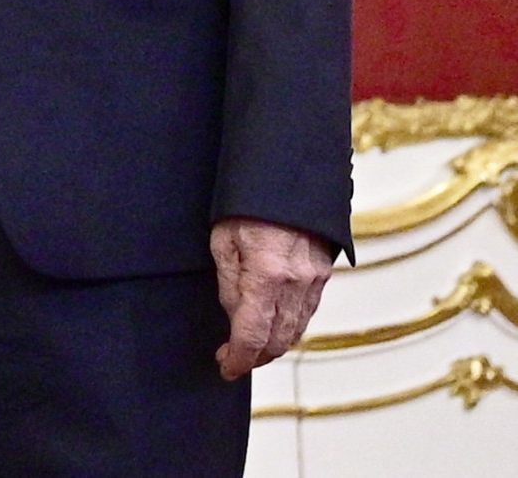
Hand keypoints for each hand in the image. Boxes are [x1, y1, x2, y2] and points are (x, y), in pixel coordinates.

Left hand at [211, 216, 330, 378]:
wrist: (289, 179)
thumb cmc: (248, 205)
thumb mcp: (223, 240)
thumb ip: (229, 284)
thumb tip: (234, 319)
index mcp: (266, 274)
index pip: (252, 334)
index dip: (238, 358)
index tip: (226, 367)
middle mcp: (296, 284)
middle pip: (278, 341)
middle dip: (254, 357)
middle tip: (232, 358)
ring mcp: (314, 281)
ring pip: (295, 331)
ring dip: (273, 347)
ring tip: (249, 348)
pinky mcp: (322, 276)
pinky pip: (306, 314)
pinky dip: (289, 329)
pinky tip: (272, 328)